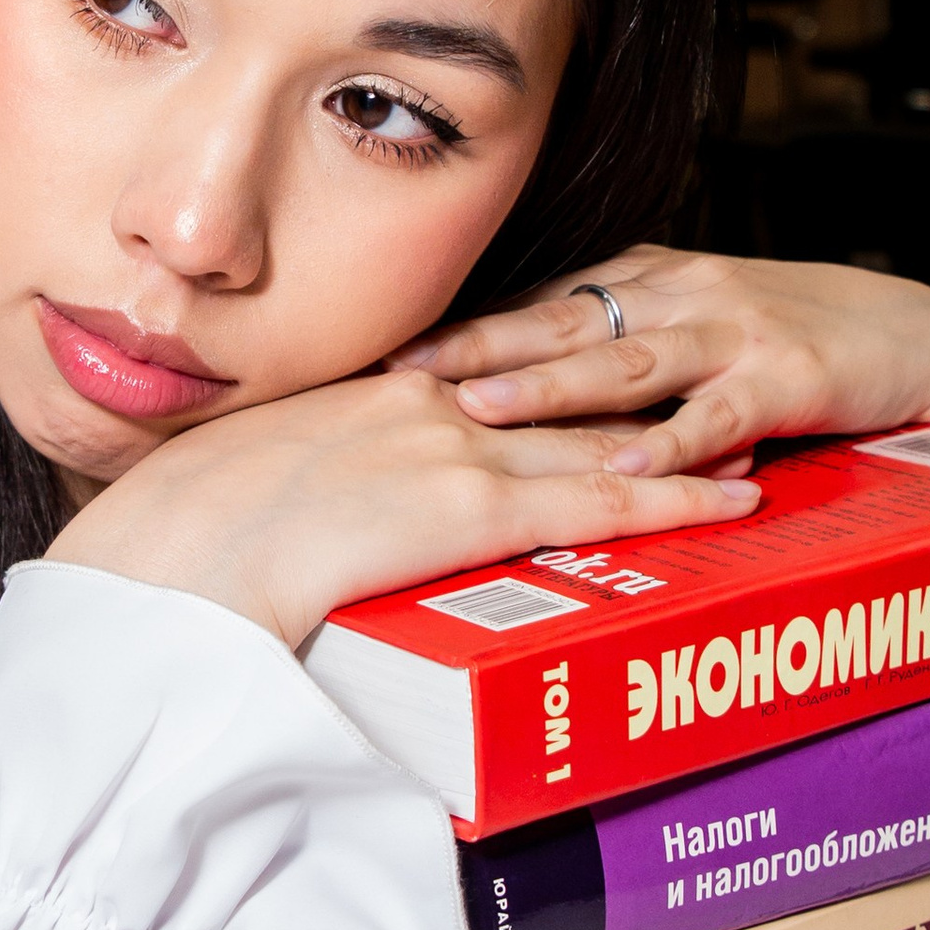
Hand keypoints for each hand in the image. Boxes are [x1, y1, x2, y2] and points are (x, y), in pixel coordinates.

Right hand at [47, 367, 759, 649]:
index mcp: (372, 400)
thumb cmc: (181, 546)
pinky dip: (679, 498)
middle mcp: (429, 408)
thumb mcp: (244, 495)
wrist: (170, 562)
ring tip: (759, 426)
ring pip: (602, 435)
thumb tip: (305, 524)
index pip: (495, 379)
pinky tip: (737, 499)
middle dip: (646, 389)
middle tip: (720, 379)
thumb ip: (298, 493)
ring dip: (687, 432)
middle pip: (564, 394)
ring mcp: (457, 452)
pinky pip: (602, 501)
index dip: (564, 373)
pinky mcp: (475, 509)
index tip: (612, 368)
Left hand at [395, 244, 929, 479]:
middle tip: (396, 363)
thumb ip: (624, 353)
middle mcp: (683, 296)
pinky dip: (670, 442)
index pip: (542, 296)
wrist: (927, 337)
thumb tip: (525, 385)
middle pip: (560, 318)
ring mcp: (734, 334)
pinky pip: (718, 414)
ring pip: (624, 360)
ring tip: (478, 407)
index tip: (386, 337)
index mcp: (654, 283)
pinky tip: (622, 466)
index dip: (466, 317)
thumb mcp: (699, 334)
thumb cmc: (804, 344)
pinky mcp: (788, 379)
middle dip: (476, 341)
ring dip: (549, 385)